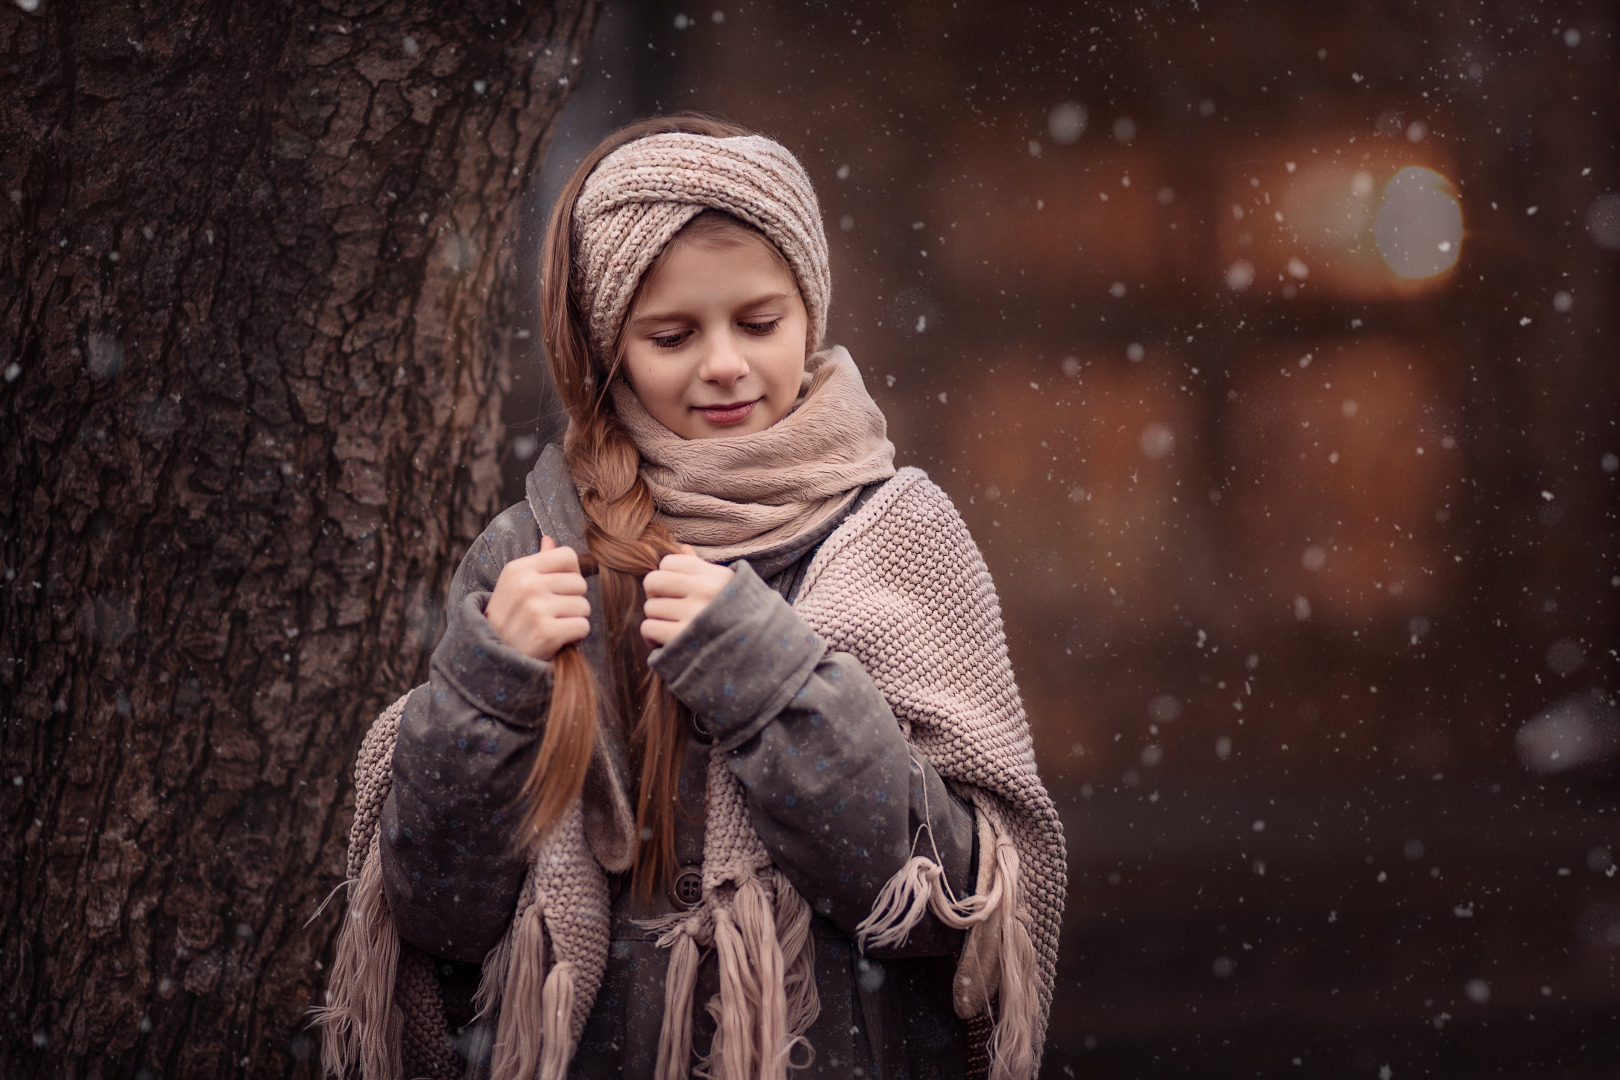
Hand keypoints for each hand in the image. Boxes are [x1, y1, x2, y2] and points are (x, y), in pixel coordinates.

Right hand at [485, 535, 590, 659]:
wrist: (491, 660)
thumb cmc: (509, 620)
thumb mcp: (514, 587)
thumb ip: (537, 563)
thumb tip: (550, 539)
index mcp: (518, 569)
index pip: (568, 555)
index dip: (571, 573)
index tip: (559, 589)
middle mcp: (526, 585)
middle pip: (580, 583)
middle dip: (573, 600)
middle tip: (553, 614)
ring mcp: (536, 608)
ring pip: (584, 606)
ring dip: (575, 619)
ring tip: (553, 626)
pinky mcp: (546, 632)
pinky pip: (583, 626)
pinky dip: (576, 636)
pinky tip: (557, 639)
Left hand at [641, 545, 733, 647]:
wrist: (761, 652)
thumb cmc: (741, 617)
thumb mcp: (728, 588)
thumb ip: (702, 568)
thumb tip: (682, 547)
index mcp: (715, 576)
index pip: (669, 562)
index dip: (668, 576)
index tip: (678, 591)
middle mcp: (705, 592)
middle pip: (653, 581)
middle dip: (656, 594)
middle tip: (669, 607)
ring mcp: (693, 616)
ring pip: (650, 607)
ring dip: (658, 619)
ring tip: (675, 627)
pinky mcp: (682, 640)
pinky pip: (648, 628)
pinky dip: (653, 637)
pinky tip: (668, 641)